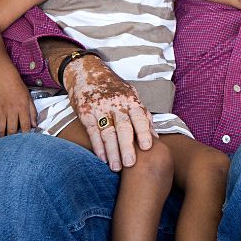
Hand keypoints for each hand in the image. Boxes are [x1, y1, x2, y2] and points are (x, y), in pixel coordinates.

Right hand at [0, 69, 36, 138]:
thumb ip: (32, 112)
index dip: (25, 135)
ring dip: (1, 136)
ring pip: (0, 128)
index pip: (25, 126)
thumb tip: (35, 125)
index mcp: (22, 108)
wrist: (4, 78)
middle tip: (13, 144)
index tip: (26, 140)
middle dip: (12, 139)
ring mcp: (1, 111)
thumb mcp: (29, 98)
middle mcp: (11, 111)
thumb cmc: (18, 87)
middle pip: (11, 130)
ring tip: (2, 142)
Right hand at [64, 54, 155, 170]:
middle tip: (131, 164)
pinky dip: (97, 146)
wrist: (86, 72)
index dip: (144, 132)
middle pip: (123, 128)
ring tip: (116, 167)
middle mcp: (116, 104)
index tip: (148, 147)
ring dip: (112, 151)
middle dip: (127, 147)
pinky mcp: (85, 112)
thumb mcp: (131, 95)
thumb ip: (143, 115)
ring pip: (107, 132)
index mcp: (130, 100)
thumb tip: (155, 135)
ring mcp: (99, 108)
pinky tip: (102, 158)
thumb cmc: (114, 88)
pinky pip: (92, 131)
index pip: (139, 117)